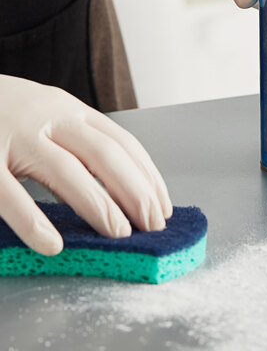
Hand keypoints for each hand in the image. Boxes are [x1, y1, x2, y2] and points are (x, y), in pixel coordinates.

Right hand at [0, 75, 172, 255]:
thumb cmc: (4, 110)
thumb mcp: (47, 115)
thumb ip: (78, 140)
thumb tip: (121, 183)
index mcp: (71, 109)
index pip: (123, 142)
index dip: (148, 176)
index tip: (163, 206)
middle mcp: (50, 117)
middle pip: (106, 155)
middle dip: (136, 192)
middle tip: (153, 226)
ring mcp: (16, 135)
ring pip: (67, 171)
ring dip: (99, 205)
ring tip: (120, 234)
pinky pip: (8, 193)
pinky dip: (32, 220)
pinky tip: (53, 244)